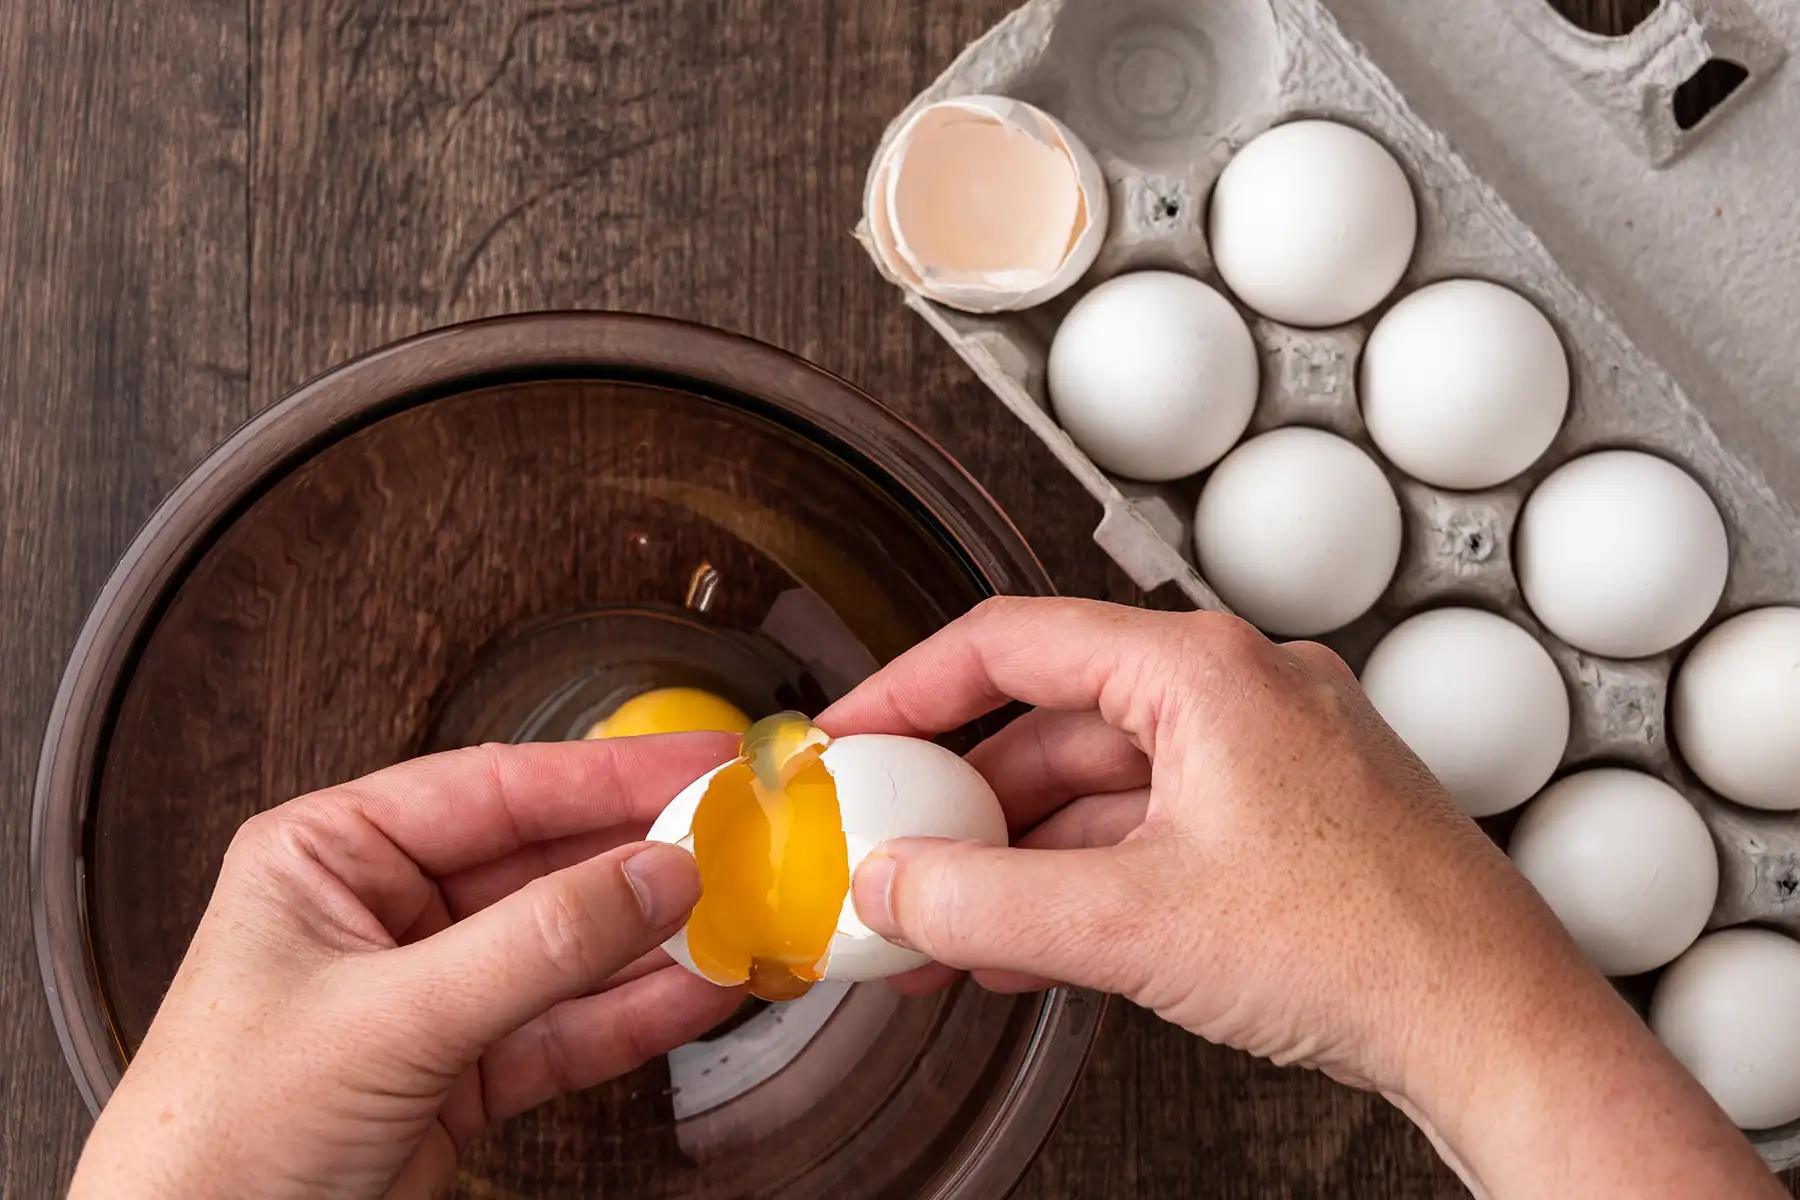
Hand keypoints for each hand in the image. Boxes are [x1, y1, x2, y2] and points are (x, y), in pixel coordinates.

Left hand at [70, 737, 743, 1199]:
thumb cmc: (218, 1140)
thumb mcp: (389, 1020)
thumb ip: (534, 946)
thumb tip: (652, 877)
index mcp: (330, 855)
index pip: (494, 789)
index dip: (607, 775)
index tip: (697, 766)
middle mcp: (382, 911)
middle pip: (542, 863)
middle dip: (642, 861)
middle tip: (737, 845)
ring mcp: (429, 992)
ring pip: (567, 948)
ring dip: (655, 941)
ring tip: (739, 920)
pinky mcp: (462, 1070)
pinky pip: (568, 1026)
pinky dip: (636, 1014)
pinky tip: (699, 991)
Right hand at [821, 597, 1781, 1199]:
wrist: (1499, 1028)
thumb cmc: (1373, 947)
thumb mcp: (1137, 925)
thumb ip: (987, 904)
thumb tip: (893, 885)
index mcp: (1203, 671)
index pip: (1011, 642)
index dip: (909, 687)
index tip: (853, 735)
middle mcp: (1238, 693)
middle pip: (1050, 721)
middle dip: (959, 799)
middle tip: (891, 848)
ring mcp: (1266, 757)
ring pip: (1100, 786)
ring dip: (1017, 853)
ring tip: (947, 923)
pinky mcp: (1282, 820)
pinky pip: (1150, 828)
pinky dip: (1082, 877)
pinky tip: (1032, 941)